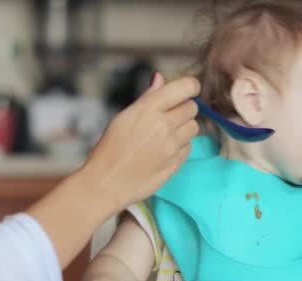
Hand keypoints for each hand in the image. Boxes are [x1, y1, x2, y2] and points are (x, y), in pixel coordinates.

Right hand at [79, 72, 199, 209]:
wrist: (107, 182)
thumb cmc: (111, 148)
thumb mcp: (125, 116)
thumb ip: (148, 97)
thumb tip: (161, 78)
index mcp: (149, 109)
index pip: (186, 87)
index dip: (190, 86)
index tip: (186, 90)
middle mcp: (164, 125)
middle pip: (193, 107)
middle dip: (184, 108)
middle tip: (170, 116)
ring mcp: (172, 145)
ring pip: (194, 127)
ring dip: (184, 128)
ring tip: (165, 135)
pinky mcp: (177, 162)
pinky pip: (189, 147)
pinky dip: (181, 146)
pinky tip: (164, 150)